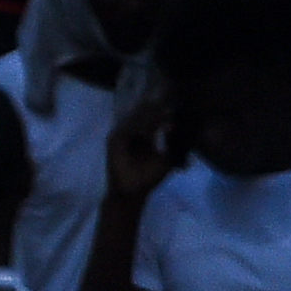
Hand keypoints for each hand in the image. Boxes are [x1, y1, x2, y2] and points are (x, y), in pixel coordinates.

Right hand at [103, 85, 178, 205]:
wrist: (131, 193)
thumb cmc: (149, 178)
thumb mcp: (166, 159)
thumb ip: (171, 144)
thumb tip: (177, 127)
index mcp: (143, 136)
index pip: (152, 119)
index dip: (161, 111)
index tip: (174, 103)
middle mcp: (131, 133)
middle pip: (142, 115)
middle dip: (154, 108)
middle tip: (167, 98)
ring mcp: (121, 136)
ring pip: (135, 120)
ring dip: (148, 115)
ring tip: (162, 108)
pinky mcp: (113, 141)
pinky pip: (127, 129)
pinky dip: (138, 126)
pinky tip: (150, 125)